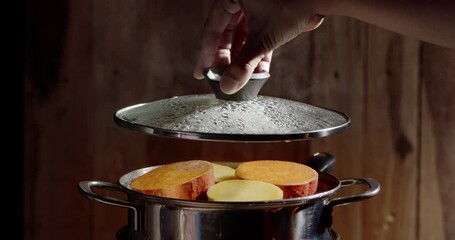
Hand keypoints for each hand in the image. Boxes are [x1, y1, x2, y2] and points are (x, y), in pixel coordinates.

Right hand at [193, 0, 323, 93]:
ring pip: (242, 37)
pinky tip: (257, 72)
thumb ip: (243, 65)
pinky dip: (257, 52)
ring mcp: (255, 5)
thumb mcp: (262, 38)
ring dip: (243, 59)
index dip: (206, 55)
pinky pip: (257, 35)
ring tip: (241, 79)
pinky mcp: (270, 13)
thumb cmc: (291, 6)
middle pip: (226, 34)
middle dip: (227, 60)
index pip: (211, 29)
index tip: (201, 74)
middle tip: (224, 79)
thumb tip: (228, 88)